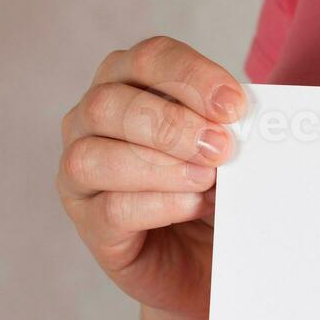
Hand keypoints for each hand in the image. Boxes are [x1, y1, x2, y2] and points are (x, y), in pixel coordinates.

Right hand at [56, 36, 246, 319]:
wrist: (205, 261)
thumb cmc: (209, 191)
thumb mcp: (224, 150)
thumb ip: (224, 127)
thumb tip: (239, 120)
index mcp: (126, 83)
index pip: (148, 58)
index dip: (191, 76)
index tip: (234, 106)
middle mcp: (90, 123)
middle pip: (110, 103)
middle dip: (171, 124)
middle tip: (221, 147)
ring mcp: (81, 175)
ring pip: (96, 156)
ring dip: (159, 165)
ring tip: (207, 180)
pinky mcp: (90, 224)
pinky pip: (111, 208)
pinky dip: (157, 204)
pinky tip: (191, 207)